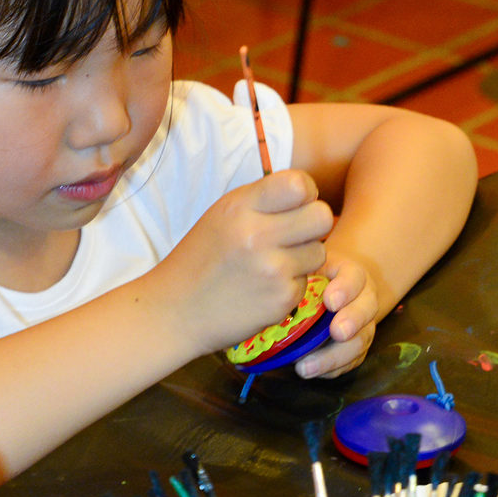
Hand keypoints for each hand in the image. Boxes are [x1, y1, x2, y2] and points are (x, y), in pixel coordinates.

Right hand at [153, 169, 332, 355]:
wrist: (175, 312)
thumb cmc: (202, 259)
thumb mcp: (222, 215)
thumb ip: (263, 200)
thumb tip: (307, 191)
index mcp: (240, 208)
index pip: (299, 184)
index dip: (305, 194)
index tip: (293, 206)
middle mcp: (257, 235)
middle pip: (322, 216)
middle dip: (313, 225)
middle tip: (294, 235)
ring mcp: (272, 270)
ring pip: (319, 252)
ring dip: (303, 257)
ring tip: (272, 264)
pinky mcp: (281, 299)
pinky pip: (306, 282)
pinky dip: (290, 284)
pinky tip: (264, 287)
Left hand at [293, 252, 378, 378]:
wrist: (333, 291)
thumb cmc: (314, 277)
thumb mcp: (308, 266)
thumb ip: (298, 269)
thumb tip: (273, 279)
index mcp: (352, 275)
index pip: (354, 278)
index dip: (345, 289)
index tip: (330, 301)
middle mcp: (363, 300)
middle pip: (366, 310)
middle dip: (352, 321)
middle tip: (337, 332)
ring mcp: (363, 326)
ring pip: (360, 342)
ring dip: (335, 356)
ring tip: (306, 367)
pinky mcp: (356, 347)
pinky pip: (350, 361)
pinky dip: (332, 369)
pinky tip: (312, 371)